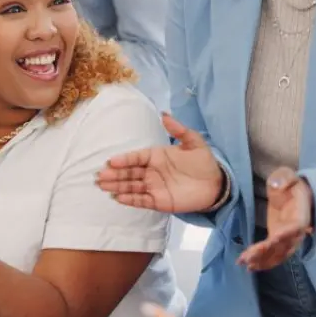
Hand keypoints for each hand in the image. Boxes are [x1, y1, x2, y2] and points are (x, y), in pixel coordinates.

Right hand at [96, 113, 223, 212]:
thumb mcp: (194, 143)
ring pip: (131, 186)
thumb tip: (164, 115)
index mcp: (156, 156)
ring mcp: (154, 187)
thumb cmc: (203, 163)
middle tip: (99, 176)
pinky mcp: (159, 201)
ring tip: (102, 186)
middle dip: (114, 174)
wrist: (216, 185)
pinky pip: (141, 200)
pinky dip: (130, 199)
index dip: (125, 159)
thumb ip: (179, 130)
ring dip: (117, 186)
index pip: (136, 157)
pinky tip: (118, 198)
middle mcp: (151, 171)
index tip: (112, 161)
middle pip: (129, 172)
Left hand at [238, 167, 312, 270]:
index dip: (286, 234)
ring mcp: (286, 239)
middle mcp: (295, 232)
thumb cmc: (291, 184)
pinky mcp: (277, 241)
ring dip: (262, 261)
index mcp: (300, 215)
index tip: (274, 238)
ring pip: (277, 254)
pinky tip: (249, 266)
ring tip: (245, 264)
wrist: (295, 194)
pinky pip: (272, 255)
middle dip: (266, 252)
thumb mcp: (287, 175)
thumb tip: (276, 185)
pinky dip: (262, 262)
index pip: (295, 227)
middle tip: (248, 257)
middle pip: (283, 246)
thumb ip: (283, 178)